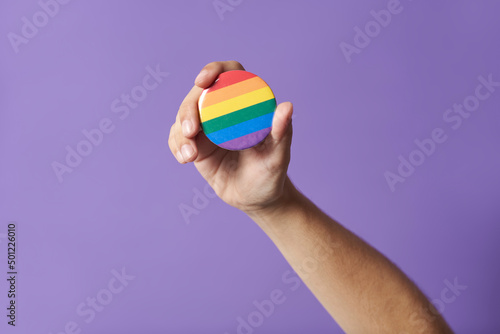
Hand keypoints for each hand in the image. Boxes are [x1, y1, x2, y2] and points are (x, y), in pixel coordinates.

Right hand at [168, 61, 293, 213]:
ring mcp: (208, 127)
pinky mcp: (196, 144)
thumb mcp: (278, 157)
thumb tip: (287, 106)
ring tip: (189, 156)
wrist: (255, 200)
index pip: (229, 74)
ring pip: (183, 116)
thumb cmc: (271, 177)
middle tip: (191, 130)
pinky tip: (185, 158)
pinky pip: (177, 136)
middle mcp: (226, 111)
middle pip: (199, 95)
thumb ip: (282, 134)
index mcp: (247, 105)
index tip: (203, 81)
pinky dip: (176, 144)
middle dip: (188, 109)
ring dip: (180, 132)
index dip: (214, 70)